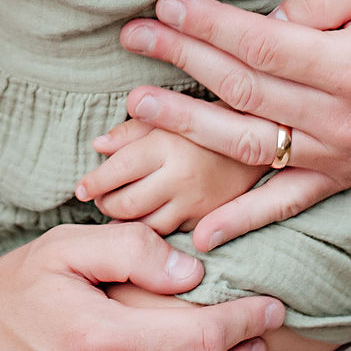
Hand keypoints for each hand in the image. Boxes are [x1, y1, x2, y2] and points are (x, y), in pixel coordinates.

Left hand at [76, 123, 267, 237]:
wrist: (269, 140)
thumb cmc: (212, 120)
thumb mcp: (174, 115)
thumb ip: (134, 130)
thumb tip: (98, 146)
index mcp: (168, 143)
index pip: (116, 170)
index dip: (93, 182)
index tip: (80, 188)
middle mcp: (181, 176)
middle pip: (125, 204)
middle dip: (105, 205)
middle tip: (99, 200)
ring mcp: (197, 203)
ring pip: (145, 226)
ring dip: (125, 223)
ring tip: (119, 211)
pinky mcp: (210, 221)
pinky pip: (169, 234)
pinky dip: (151, 231)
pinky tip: (146, 221)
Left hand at [118, 0, 350, 249]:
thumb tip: (265, 24)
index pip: (262, 48)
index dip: (208, 25)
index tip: (165, 5)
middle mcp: (348, 120)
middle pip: (245, 91)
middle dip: (183, 61)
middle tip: (134, 35)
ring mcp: (345, 154)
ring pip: (250, 145)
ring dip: (188, 128)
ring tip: (136, 106)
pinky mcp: (346, 173)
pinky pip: (287, 203)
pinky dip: (243, 222)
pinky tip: (199, 234)